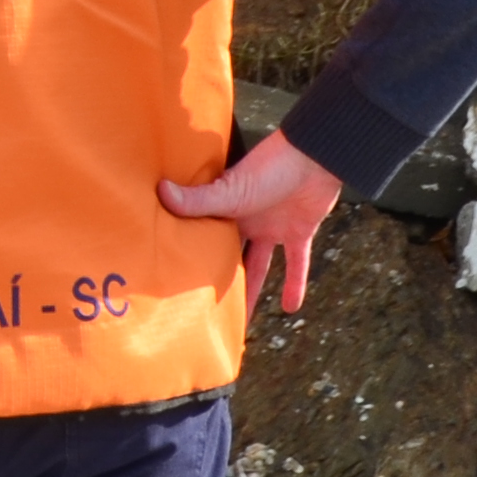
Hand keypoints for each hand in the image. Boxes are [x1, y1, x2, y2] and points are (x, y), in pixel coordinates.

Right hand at [162, 132, 343, 313]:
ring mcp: (272, 226)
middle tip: (207, 306)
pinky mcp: (297, 232)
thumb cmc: (271, 166)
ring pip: (259, 265)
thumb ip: (198, 198)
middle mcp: (246, 219)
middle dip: (220, 278)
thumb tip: (160, 191)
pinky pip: (296, 263)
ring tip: (243, 318)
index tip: (178, 280)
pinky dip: (295, 284)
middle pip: (230, 255)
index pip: (205, 236)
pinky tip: (290, 308)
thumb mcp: (231, 189)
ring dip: (254, 290)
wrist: (315, 157)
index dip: (193, 256)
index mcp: (226, 207)